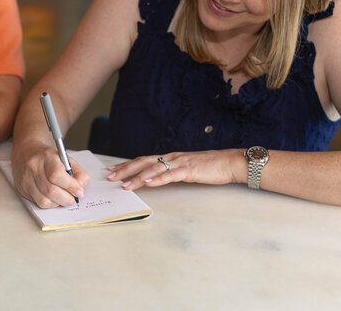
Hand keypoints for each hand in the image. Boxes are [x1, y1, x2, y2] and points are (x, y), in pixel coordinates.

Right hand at [12, 141, 90, 208]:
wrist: (26, 151)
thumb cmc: (48, 156)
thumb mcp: (66, 159)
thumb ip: (78, 173)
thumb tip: (80, 190)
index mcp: (46, 156)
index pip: (57, 175)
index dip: (71, 186)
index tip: (79, 191)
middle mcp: (33, 167)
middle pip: (50, 190)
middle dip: (66, 198)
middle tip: (73, 197)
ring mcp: (26, 179)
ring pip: (44, 200)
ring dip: (58, 202)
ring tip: (63, 196)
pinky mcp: (22, 189)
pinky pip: (39, 203)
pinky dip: (50, 203)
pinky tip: (53, 197)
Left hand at [106, 149, 244, 190]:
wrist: (230, 162)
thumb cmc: (210, 167)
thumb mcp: (187, 169)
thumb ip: (172, 172)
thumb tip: (158, 178)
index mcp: (170, 157)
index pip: (144, 160)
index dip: (127, 164)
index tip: (113, 169)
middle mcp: (172, 157)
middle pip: (143, 162)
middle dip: (125, 169)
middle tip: (110, 176)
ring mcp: (180, 163)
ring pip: (154, 169)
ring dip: (137, 177)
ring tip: (124, 184)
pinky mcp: (189, 170)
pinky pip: (170, 175)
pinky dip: (158, 179)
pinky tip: (148, 182)